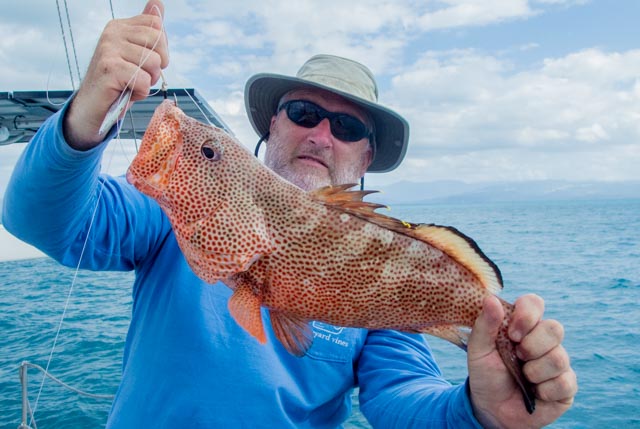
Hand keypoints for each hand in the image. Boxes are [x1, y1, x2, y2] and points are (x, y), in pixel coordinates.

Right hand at [64, 0, 168, 148]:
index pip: (157, 25)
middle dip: (157, 66)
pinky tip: (126, 92)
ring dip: (149, 81)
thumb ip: (147, 30)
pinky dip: (141, 92)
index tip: (144, 61)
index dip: (160, 49)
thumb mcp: (136, 54)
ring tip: (131, 84)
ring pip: (154, 63)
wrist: (94, 108)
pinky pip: (144, 80)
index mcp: (119, 26)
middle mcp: (112, 33)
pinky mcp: (109, 69)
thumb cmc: (119, 82)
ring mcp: (108, 49)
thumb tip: (158, 2)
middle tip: (138, 76)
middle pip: (159, 42)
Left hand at [467, 295, 576, 428]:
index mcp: (522, 326)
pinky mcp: (566, 385)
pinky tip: (534, 393)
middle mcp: (543, 340)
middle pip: (555, 328)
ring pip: (559, 358)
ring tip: (523, 377)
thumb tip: (491, 299)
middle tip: (517, 357)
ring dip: (534, 371)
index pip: (534, 303)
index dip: (527, 315)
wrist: (491, 409)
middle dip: (532, 346)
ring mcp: (557, 361)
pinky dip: (544, 390)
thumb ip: (484, 324)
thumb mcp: (478, 350)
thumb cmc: (485, 375)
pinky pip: (565, 382)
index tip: (512, 333)